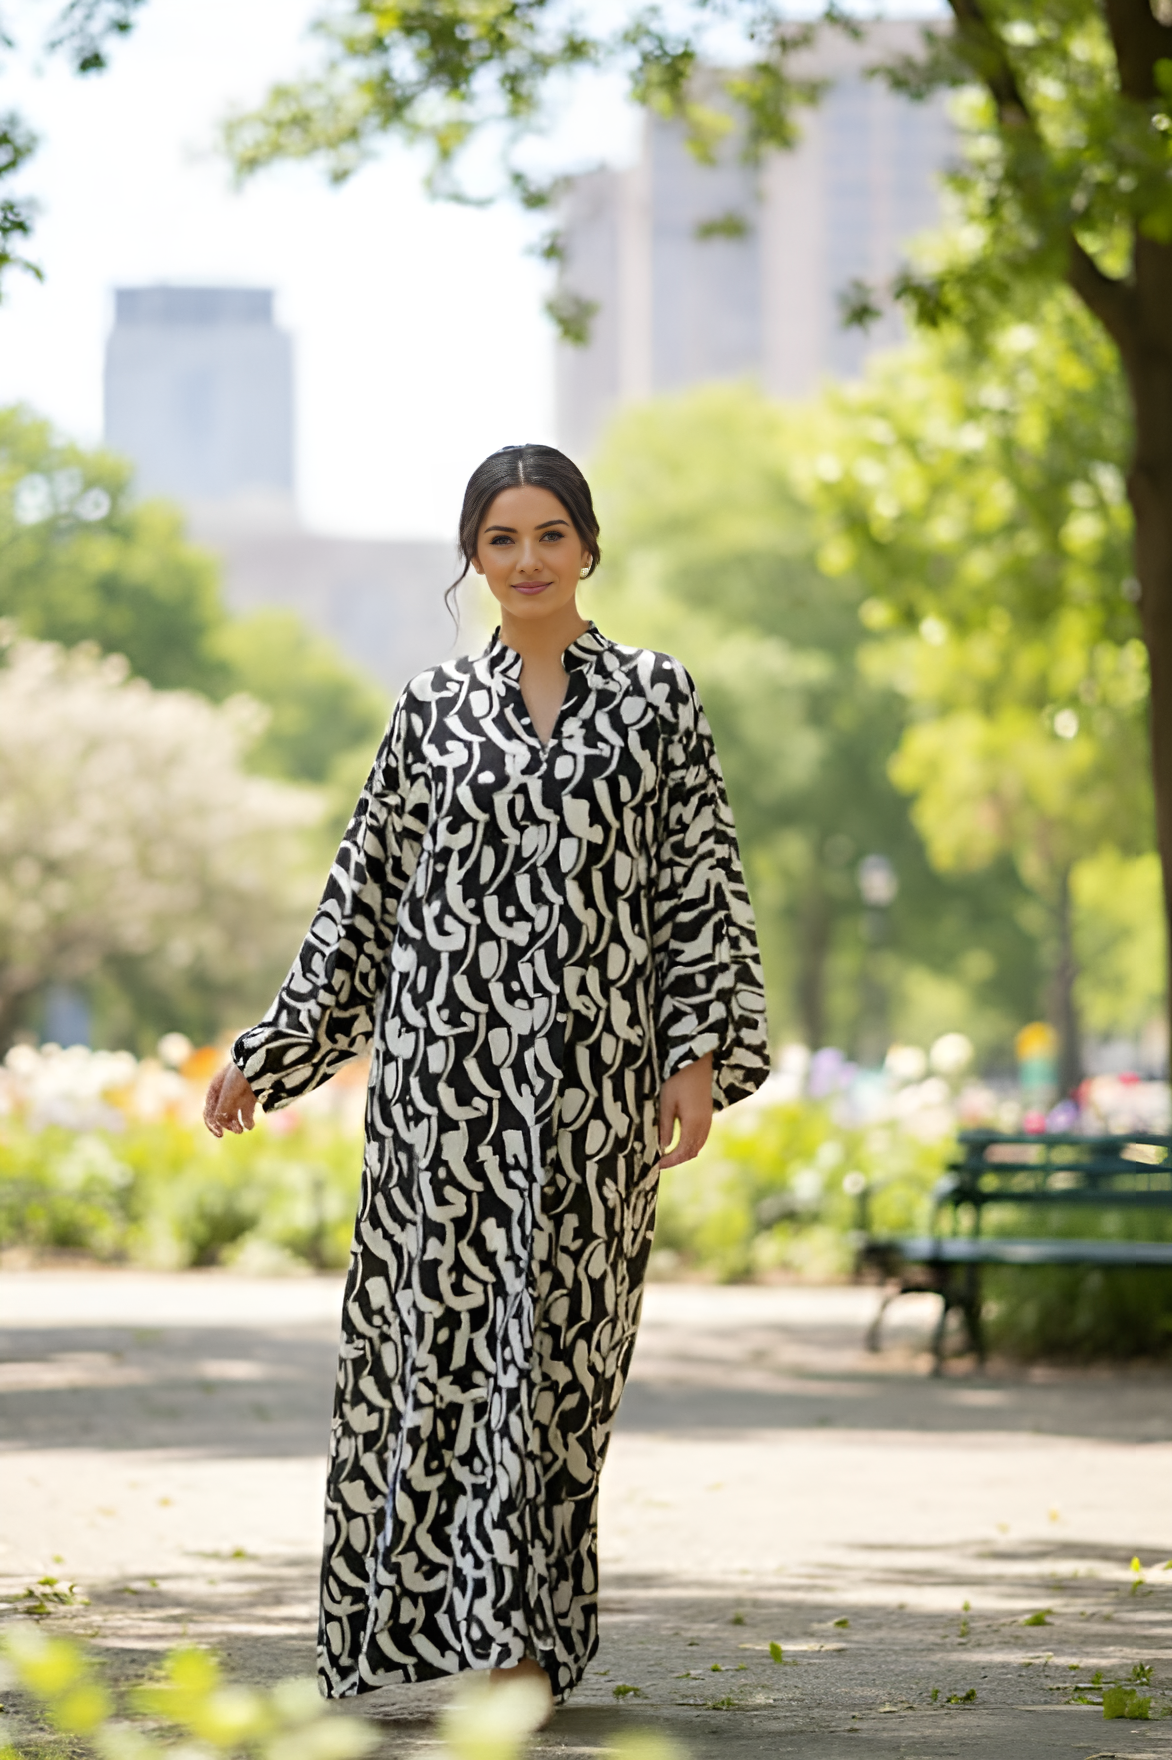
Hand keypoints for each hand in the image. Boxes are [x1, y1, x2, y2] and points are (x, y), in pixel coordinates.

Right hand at [204, 1063, 258, 1136]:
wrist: (258, 1062)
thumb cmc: (239, 1078)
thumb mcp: (226, 1096)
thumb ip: (220, 1112)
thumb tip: (220, 1124)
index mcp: (214, 1091)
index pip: (208, 1113)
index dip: (212, 1126)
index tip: (220, 1134)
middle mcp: (224, 1094)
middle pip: (221, 1116)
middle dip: (227, 1125)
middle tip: (237, 1131)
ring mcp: (237, 1095)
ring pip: (233, 1115)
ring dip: (237, 1125)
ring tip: (244, 1130)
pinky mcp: (250, 1096)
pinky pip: (245, 1113)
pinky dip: (247, 1121)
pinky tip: (251, 1125)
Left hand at [658, 1052, 712, 1169]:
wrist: (697, 1061)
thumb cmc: (678, 1079)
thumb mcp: (666, 1102)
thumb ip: (666, 1126)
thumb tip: (663, 1147)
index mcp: (693, 1123)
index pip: (683, 1151)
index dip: (670, 1161)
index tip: (656, 1165)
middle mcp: (704, 1124)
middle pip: (692, 1152)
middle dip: (677, 1160)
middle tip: (660, 1163)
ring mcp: (708, 1120)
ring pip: (698, 1146)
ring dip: (684, 1153)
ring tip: (667, 1156)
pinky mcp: (708, 1115)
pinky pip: (701, 1137)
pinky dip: (691, 1145)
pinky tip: (679, 1143)